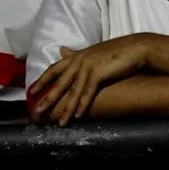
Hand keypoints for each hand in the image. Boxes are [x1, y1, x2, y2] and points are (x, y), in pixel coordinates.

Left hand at [28, 36, 149, 124]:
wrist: (136, 47)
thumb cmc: (117, 50)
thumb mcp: (93, 52)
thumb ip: (76, 54)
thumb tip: (61, 50)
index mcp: (77, 55)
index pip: (54, 69)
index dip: (42, 81)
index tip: (31, 92)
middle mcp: (79, 60)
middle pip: (59, 83)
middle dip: (48, 98)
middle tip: (37, 111)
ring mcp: (88, 66)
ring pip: (73, 91)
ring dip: (67, 108)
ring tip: (61, 122)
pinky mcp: (98, 72)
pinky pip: (88, 92)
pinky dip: (82, 104)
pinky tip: (78, 115)